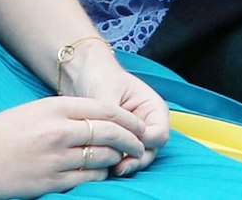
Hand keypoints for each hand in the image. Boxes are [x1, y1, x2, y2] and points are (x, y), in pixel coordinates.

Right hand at [0, 96, 152, 197]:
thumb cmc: (1, 132)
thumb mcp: (36, 111)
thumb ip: (68, 113)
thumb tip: (102, 121)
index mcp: (56, 107)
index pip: (107, 111)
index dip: (130, 120)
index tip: (140, 127)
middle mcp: (58, 130)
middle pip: (111, 133)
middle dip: (132, 140)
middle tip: (140, 146)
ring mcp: (54, 158)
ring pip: (103, 158)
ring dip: (116, 160)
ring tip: (118, 161)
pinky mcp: (48, 182)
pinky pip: (86, 179)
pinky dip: (99, 176)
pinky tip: (100, 174)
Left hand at [56, 37, 169, 172]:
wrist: (81, 72)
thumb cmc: (99, 75)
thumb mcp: (107, 94)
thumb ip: (115, 117)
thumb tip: (120, 142)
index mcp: (153, 108)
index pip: (159, 135)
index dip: (145, 144)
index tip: (126, 146)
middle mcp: (148, 123)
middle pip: (151, 151)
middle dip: (136, 160)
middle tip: (118, 168)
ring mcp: (134, 134)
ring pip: (137, 157)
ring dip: (126, 164)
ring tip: (111, 169)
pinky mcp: (119, 141)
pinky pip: (122, 156)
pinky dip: (115, 162)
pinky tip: (102, 165)